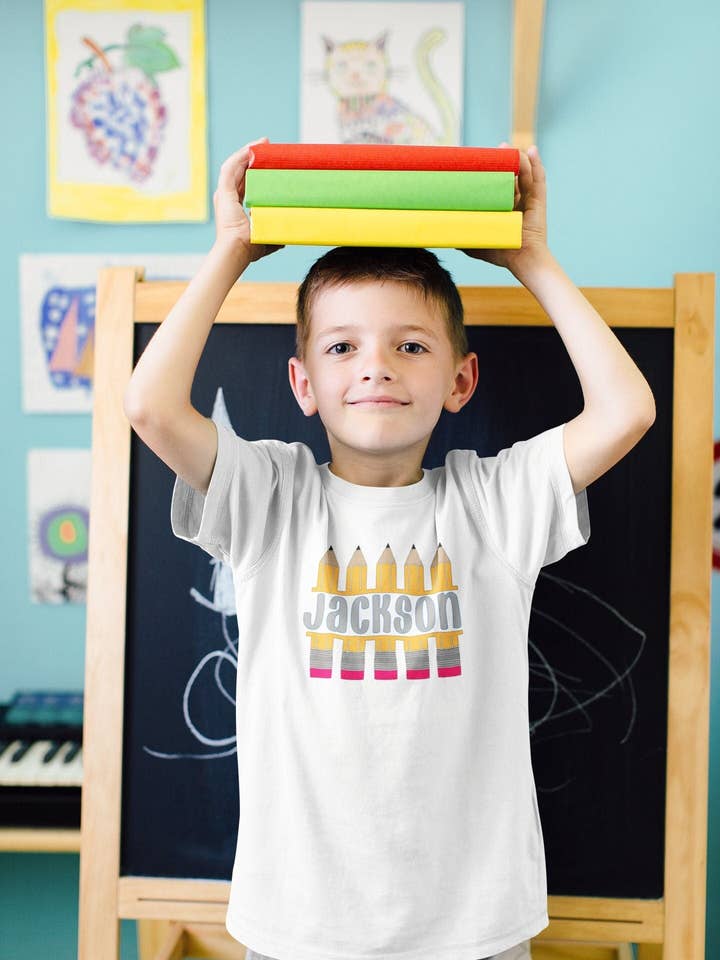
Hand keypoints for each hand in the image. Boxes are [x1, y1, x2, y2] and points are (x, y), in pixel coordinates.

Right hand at [213, 138, 283, 262]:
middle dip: (251, 157)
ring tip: (261, 144)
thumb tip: (288, 234)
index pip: (244, 184)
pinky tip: (250, 149)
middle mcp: (227, 199)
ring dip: (246, 153)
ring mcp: (223, 195)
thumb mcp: (267, 234)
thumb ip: (275, 231)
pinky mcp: (223, 192)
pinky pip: (230, 169)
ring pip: (234, 167)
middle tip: (266, 148)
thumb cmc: (251, 248)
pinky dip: (240, 157)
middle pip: (239, 172)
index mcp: (234, 208)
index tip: (268, 163)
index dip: (254, 172)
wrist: (239, 250)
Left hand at [460, 143, 548, 276]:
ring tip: (511, 149)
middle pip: (513, 174)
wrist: (521, 259)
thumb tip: (442, 234)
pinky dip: (536, 164)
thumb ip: (462, 237)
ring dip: (519, 158)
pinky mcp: (539, 200)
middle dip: (507, 159)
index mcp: (504, 207)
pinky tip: (532, 151)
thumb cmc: (500, 252)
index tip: (483, 160)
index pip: (498, 184)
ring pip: (525, 173)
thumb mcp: (476, 243)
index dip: (493, 171)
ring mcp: (530, 199)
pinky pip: (539, 179)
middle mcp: (518, 201)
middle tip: (498, 149)